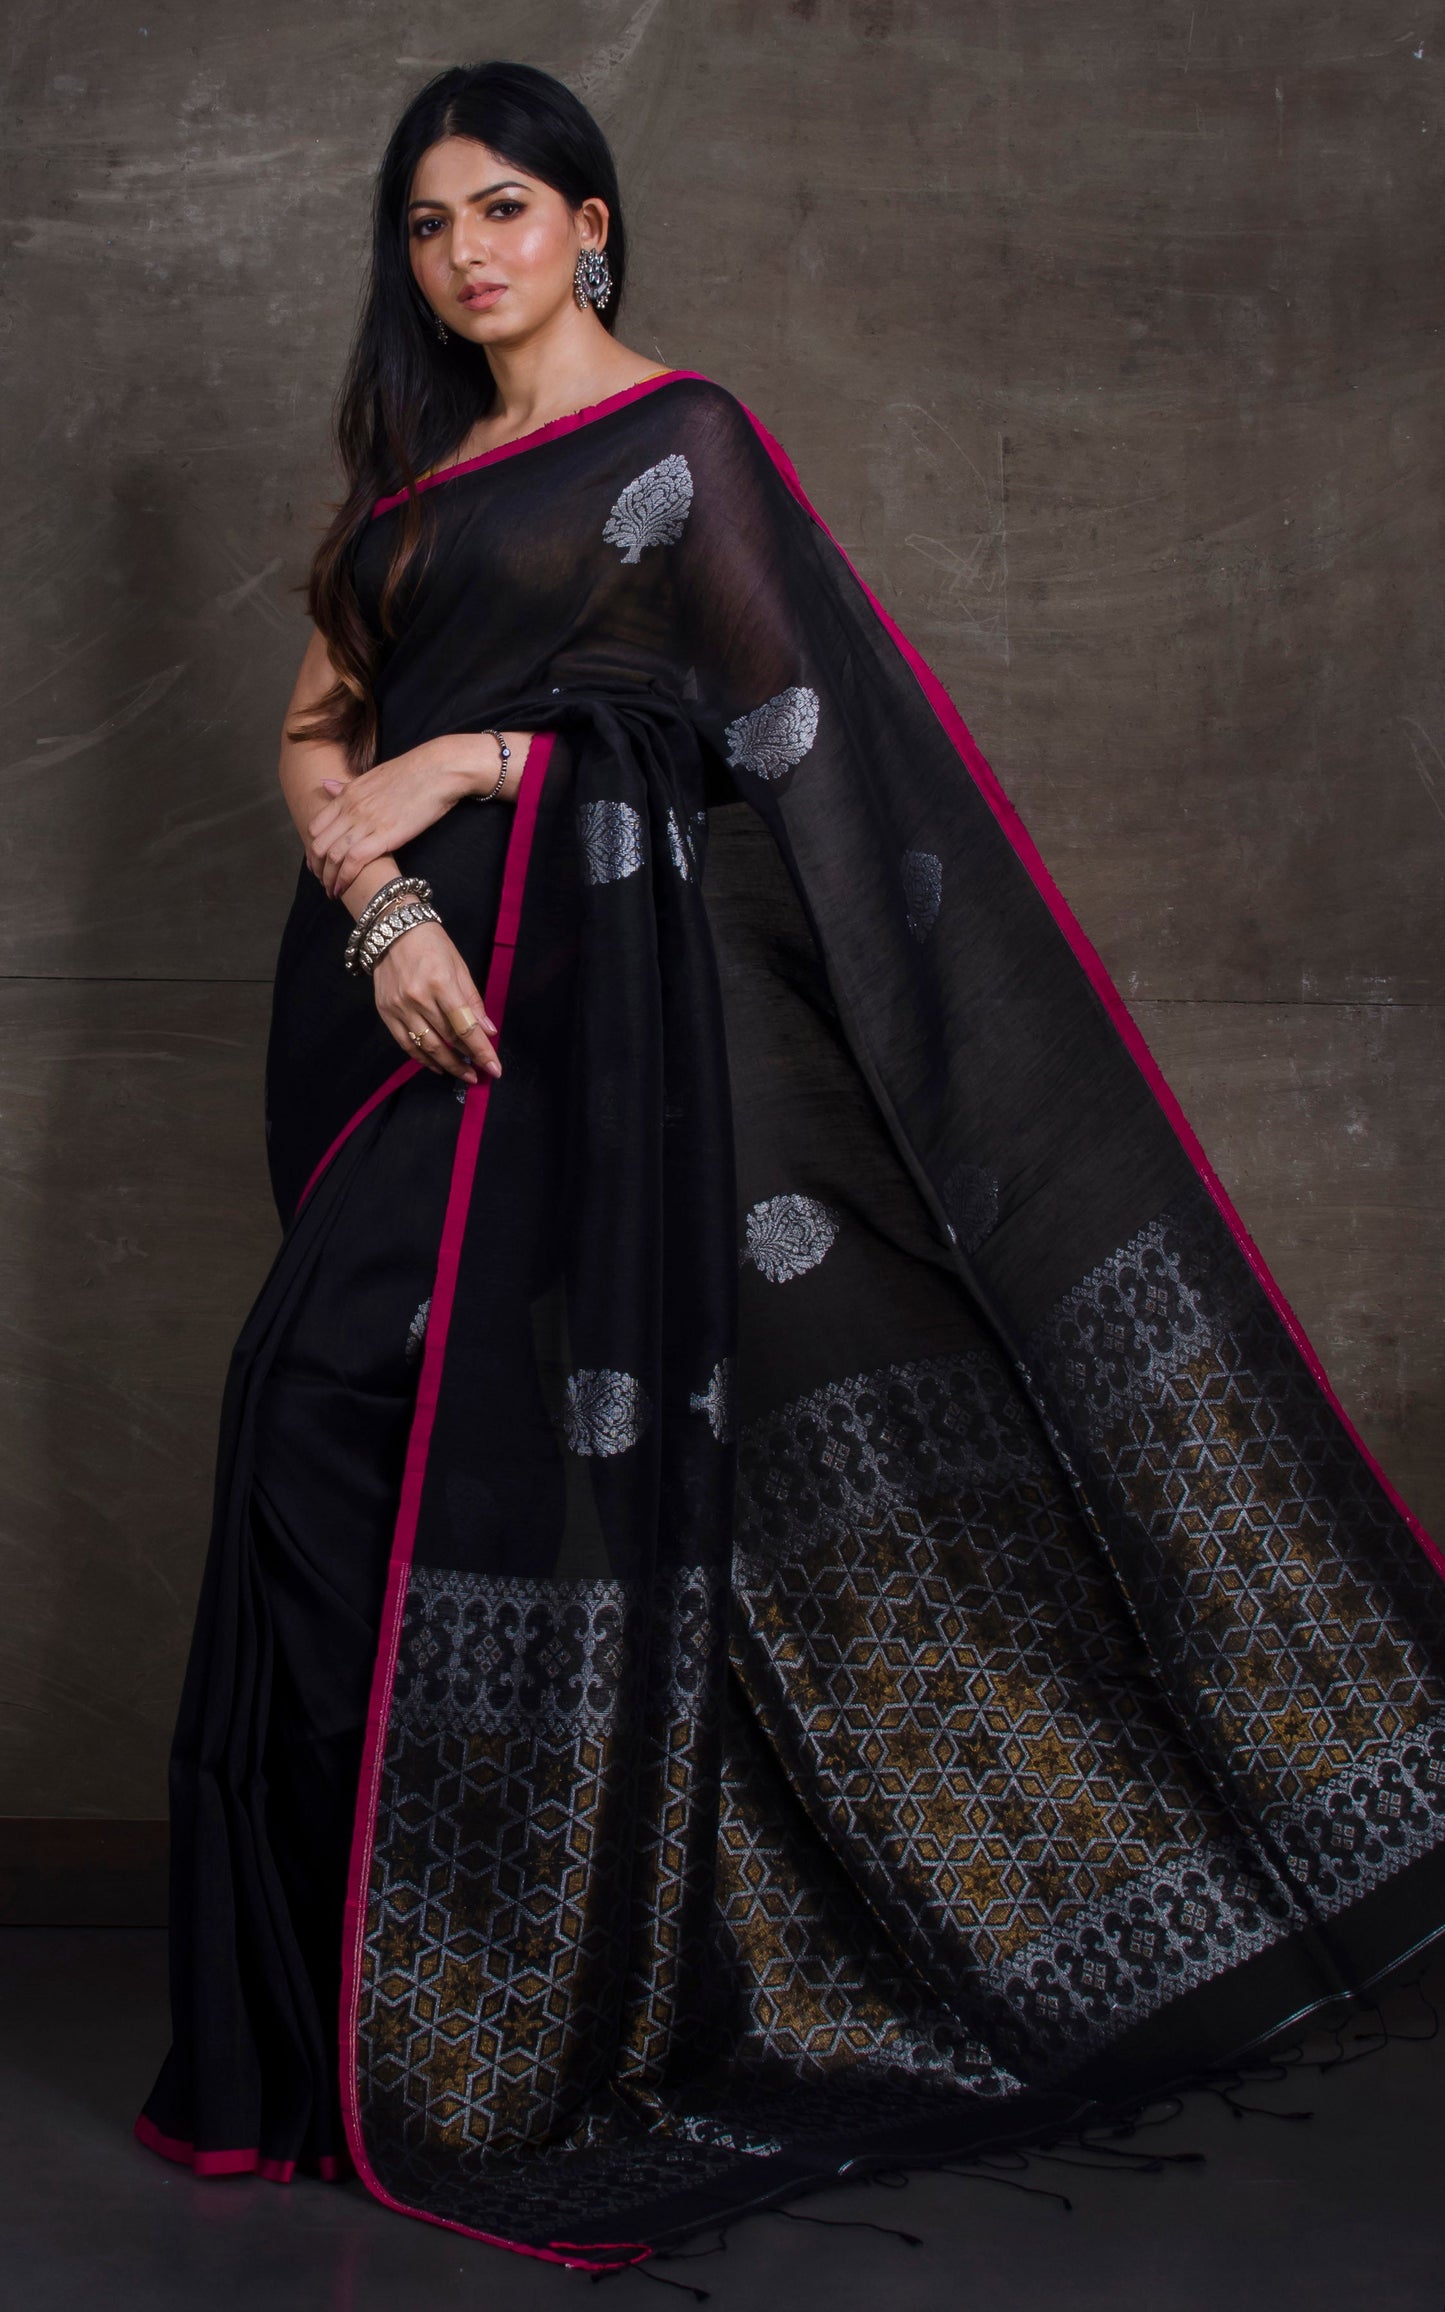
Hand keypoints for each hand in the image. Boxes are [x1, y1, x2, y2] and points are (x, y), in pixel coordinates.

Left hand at [307, 731, 531, 898]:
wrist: (438, 770)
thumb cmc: (412, 772)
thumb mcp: (372, 776)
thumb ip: (347, 786)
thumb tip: (326, 785)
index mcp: (347, 794)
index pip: (316, 826)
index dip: (313, 849)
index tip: (318, 863)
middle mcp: (351, 809)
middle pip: (319, 845)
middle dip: (317, 868)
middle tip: (323, 882)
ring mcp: (366, 822)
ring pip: (333, 856)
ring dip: (329, 879)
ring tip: (332, 892)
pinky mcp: (384, 836)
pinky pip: (353, 861)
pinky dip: (344, 878)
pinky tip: (343, 890)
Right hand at [370, 918, 500, 1086]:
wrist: (392, 929)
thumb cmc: (432, 944)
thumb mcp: (459, 967)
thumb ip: (473, 1002)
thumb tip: (487, 1032)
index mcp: (441, 984)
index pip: (465, 1027)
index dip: (481, 1051)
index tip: (494, 1068)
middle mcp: (418, 999)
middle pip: (448, 1040)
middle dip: (467, 1060)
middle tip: (480, 1072)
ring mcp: (399, 1008)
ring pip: (427, 1047)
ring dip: (447, 1065)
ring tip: (464, 1074)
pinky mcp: (385, 1013)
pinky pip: (406, 1044)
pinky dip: (423, 1059)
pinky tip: (437, 1066)